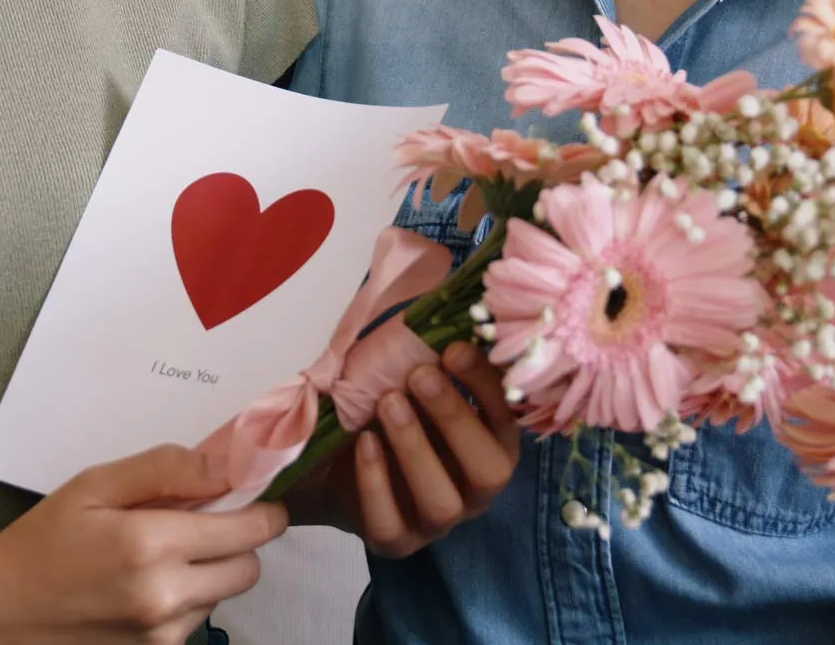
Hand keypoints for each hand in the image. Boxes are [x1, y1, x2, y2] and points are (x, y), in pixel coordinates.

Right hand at [0, 445, 287, 643]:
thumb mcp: (94, 486)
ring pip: (222, 596)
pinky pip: (194, 621)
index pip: (251, 530)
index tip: (254, 498)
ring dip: (208, 573)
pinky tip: (142, 585)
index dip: (262, 510)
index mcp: (151, 545)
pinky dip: (184, 600)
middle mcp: (165, 597)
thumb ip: (164, 470)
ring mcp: (161, 636)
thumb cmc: (41, 542)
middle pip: (248, 568)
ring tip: (155, 555)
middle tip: (198, 523)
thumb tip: (224, 466)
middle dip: (236, 541)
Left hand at [296, 342, 520, 558]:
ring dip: (416, 448)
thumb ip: (428, 350)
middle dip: (456, 419)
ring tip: (387, 403)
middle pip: (490, 471)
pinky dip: (377, 482)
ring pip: (443, 502)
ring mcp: (436, 521)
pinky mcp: (396, 542)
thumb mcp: (405, 377)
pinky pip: (391, 524)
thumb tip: (443, 292)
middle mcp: (474, 489)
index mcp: (490, 445)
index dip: (487, 385)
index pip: (508, 419)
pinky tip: (364, 444)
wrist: (326, 463)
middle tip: (419, 375)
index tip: (454, 348)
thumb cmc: (381, 410)